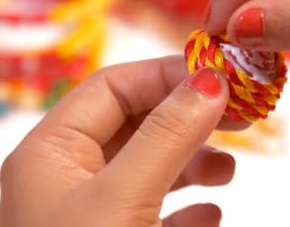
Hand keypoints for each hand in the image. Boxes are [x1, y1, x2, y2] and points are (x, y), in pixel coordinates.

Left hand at [0, 56, 243, 226]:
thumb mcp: (122, 196)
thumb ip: (166, 136)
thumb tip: (211, 78)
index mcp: (49, 152)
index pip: (111, 87)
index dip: (167, 75)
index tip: (221, 77)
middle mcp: (65, 178)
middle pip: (135, 125)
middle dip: (188, 120)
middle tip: (240, 116)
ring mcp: (87, 214)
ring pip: (147, 170)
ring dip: (192, 164)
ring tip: (227, 170)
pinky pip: (151, 213)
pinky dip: (185, 209)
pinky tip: (210, 213)